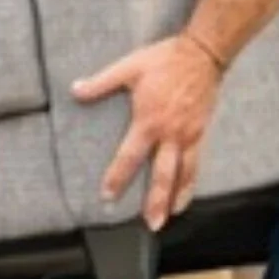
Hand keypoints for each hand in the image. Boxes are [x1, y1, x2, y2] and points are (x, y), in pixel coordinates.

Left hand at [70, 34, 226, 230]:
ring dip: (175, 199)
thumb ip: (101, 82)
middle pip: (162, 175)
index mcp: (149, 121)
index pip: (129, 157)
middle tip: (149, 224)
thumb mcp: (129, 67)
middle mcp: (170, 134)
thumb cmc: (165, 60)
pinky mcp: (201, 133)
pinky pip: (197, 164)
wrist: (203, 53)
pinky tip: (185, 195)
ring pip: (183, 175)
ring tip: (167, 219)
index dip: (118, 178)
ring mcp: (188, 135)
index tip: (108, 197)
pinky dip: (191, 183)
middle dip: (155, 202)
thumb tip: (75, 90)